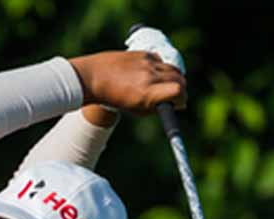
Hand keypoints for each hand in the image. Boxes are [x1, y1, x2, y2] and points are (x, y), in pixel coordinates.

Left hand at [68, 50, 186, 113]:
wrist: (92, 78)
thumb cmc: (113, 98)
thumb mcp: (135, 109)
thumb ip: (156, 106)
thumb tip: (176, 104)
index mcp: (146, 92)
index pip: (179, 91)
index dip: (181, 98)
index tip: (178, 103)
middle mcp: (149, 75)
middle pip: (179, 78)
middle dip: (180, 88)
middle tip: (175, 95)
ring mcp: (146, 62)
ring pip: (172, 68)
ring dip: (173, 77)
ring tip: (164, 85)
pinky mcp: (142, 53)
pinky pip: (161, 60)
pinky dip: (161, 68)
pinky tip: (151, 74)